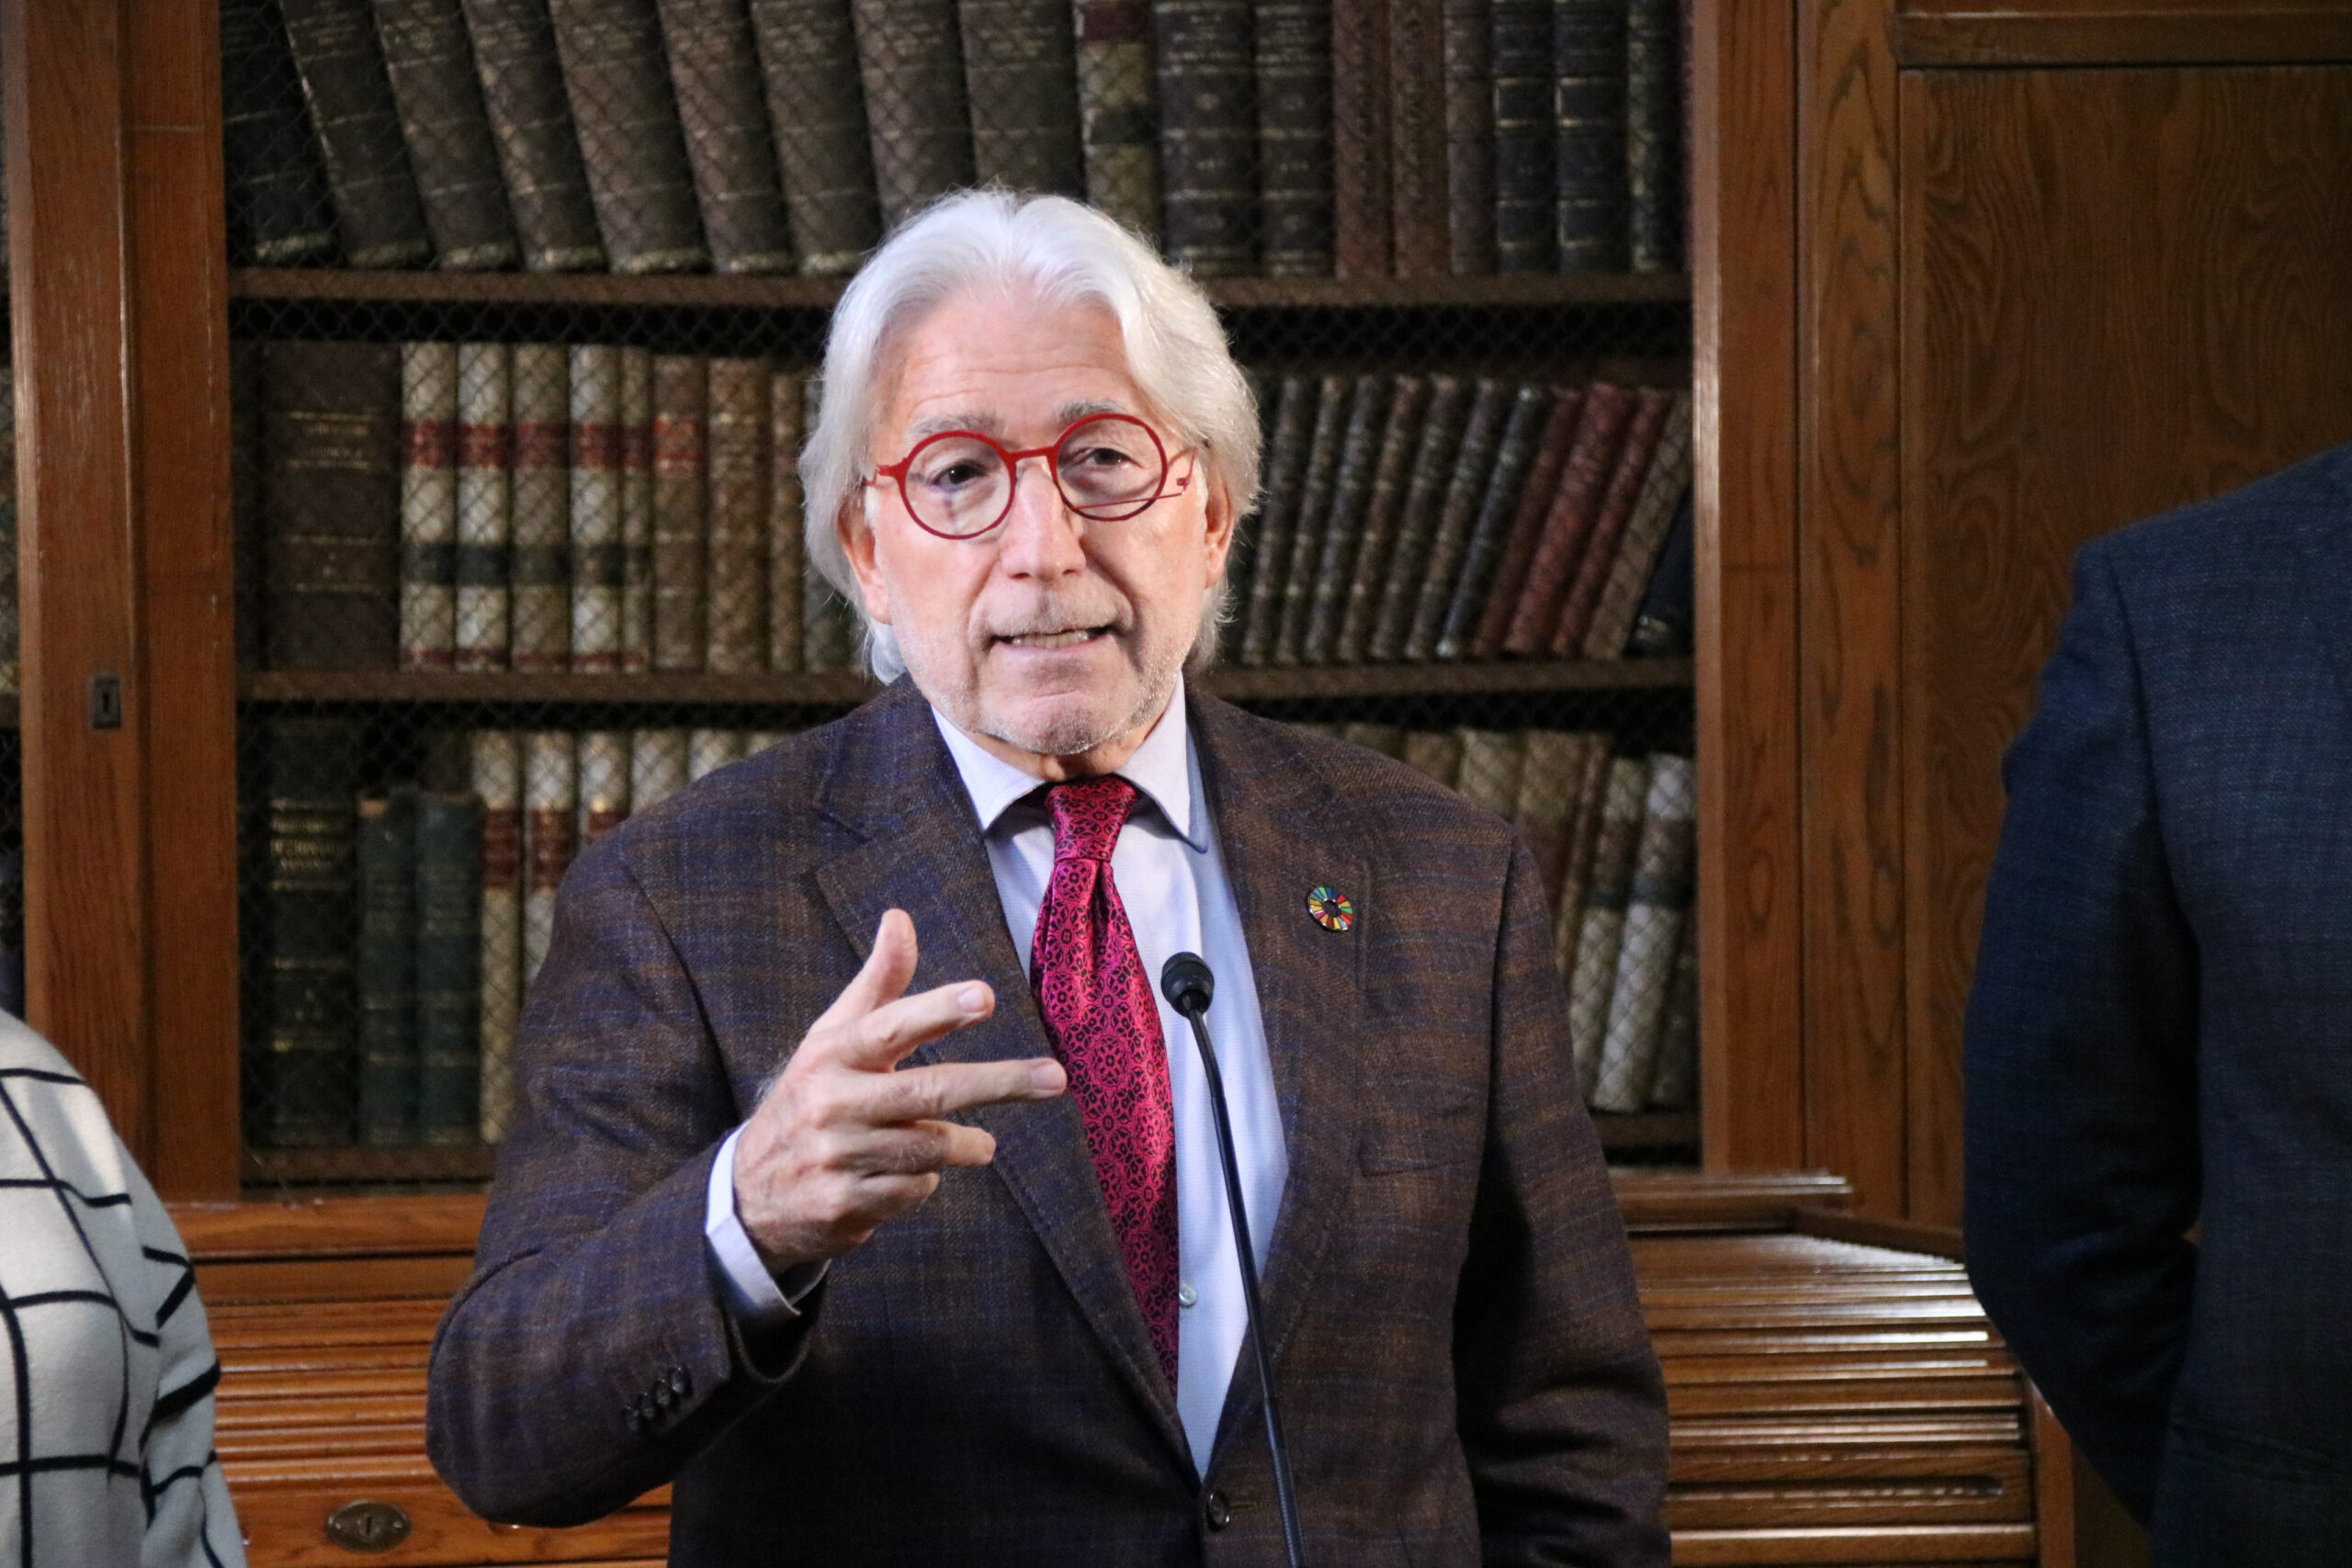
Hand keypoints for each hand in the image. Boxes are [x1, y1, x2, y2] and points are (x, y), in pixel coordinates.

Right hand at [733, 909, 1066, 1269]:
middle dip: (999, 1082)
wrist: (751, 1192)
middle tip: (1054, 1078)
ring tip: (979, 1144)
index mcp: (832, 1054)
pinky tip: (908, 1174)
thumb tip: (899, 917)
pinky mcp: (844, 1206)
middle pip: (929, 1092)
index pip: (890, 1026)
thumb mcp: (834, 1037)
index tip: (985, 996)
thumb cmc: (813, 1097)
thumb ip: (878, 983)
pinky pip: (915, 1191)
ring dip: (964, 1145)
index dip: (938, 1010)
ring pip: (932, 1149)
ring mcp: (837, 1158)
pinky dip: (925, 1182)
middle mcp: (832, 1103)